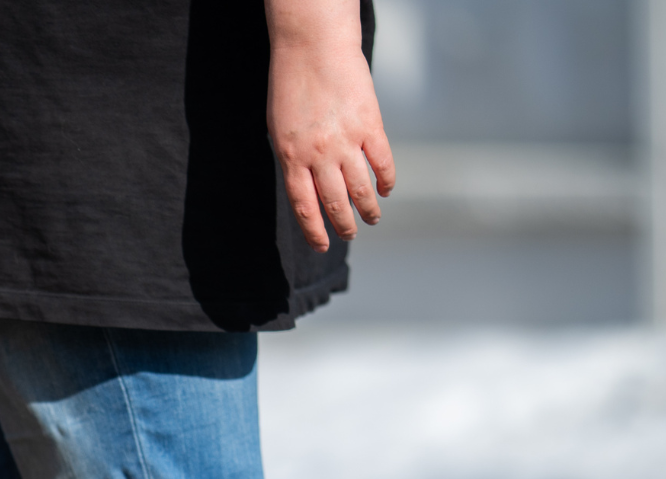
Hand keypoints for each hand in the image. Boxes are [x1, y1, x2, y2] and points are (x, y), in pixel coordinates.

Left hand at [266, 0, 395, 250]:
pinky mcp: (370, 124)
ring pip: (361, 188)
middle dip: (343, 225)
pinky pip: (382, 161)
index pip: (304, 206)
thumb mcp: (280, 129)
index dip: (314, 231)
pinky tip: (386, 189)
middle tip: (349, 234)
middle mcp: (318, 155)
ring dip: (367, 208)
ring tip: (372, 219)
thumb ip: (293, 158)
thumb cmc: (291, 85)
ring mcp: (346, 141)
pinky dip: (386, 179)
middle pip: (334, 203)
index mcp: (291, 158)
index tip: (322, 245)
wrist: (313, 47)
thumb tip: (306, 184)